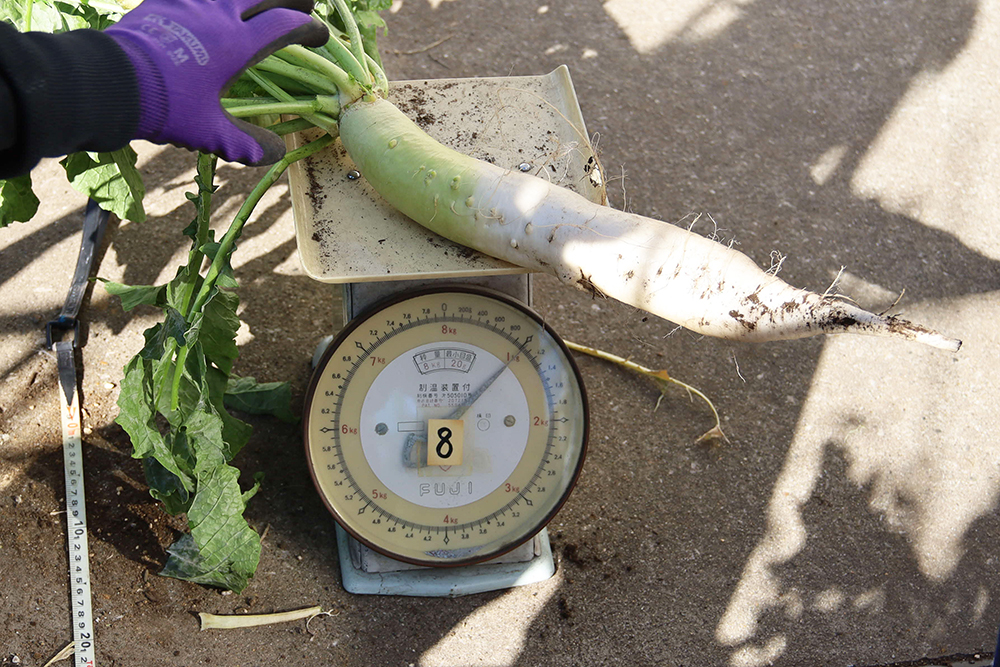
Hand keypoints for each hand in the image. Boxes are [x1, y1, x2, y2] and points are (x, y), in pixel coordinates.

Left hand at [105, 0, 327, 164]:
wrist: (112, 81)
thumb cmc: (166, 107)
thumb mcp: (209, 132)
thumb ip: (245, 142)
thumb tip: (275, 153)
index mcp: (238, 44)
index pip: (285, 26)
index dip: (308, 27)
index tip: (319, 34)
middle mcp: (219, 14)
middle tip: (303, 3)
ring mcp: (190, 2)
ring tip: (258, 2)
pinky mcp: (165, 0)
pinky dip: (212, 1)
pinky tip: (212, 6)